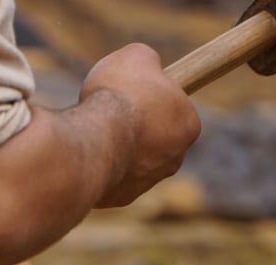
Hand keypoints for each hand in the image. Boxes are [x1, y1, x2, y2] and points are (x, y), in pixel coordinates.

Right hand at [80, 43, 201, 207]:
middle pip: (154, 138)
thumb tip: (146, 66)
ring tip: (94, 129)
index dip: (150, 96)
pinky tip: (86, 151)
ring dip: (116, 146)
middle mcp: (174, 160)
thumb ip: (147, 61)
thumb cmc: (119, 94)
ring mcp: (147, 183)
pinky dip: (100, 165)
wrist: (93, 138)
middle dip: (135, 125)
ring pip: (131, 160)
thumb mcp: (137, 56)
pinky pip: (110, 177)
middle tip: (111, 109)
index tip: (131, 90)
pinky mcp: (120, 197)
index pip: (173, 108)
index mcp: (188, 125)